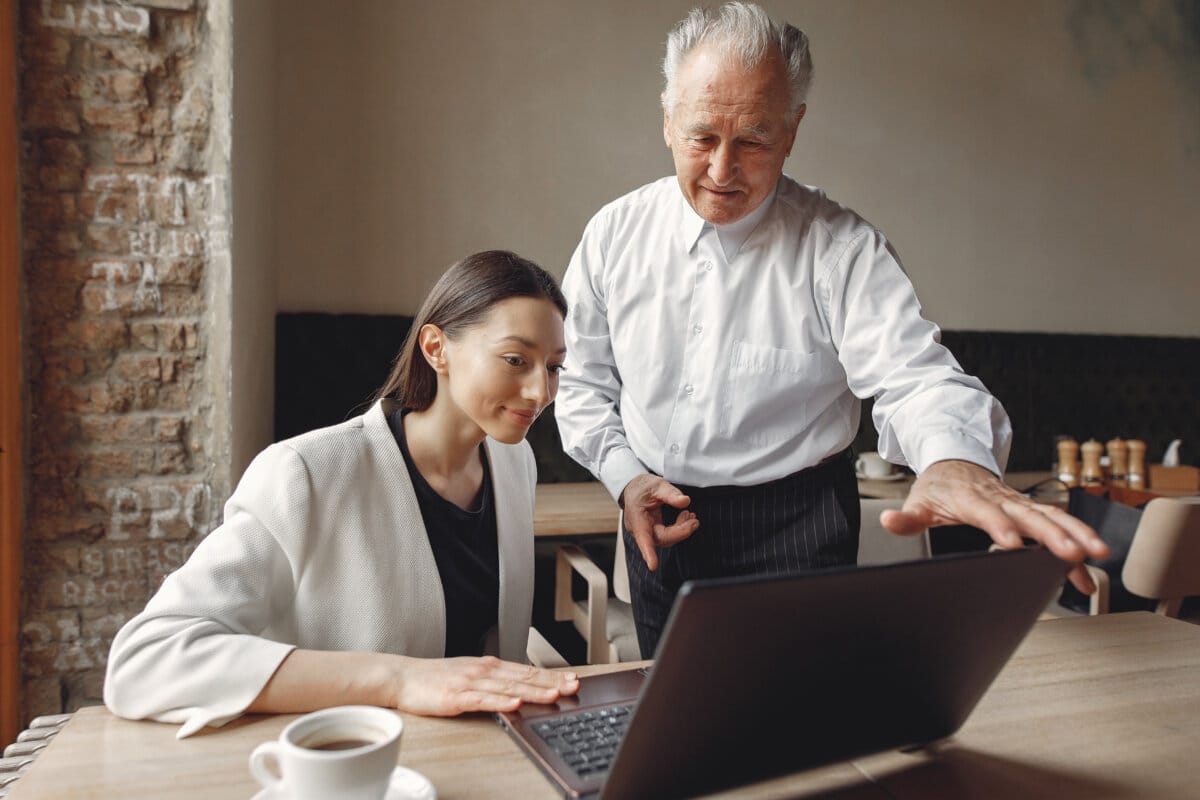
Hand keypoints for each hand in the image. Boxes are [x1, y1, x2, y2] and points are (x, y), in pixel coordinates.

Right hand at [389, 656, 578, 715]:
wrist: (402, 677)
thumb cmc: (434, 679)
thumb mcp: (469, 675)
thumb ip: (494, 680)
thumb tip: (520, 687)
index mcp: (488, 666)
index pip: (526, 671)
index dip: (551, 675)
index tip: (572, 679)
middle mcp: (483, 671)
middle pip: (523, 677)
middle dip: (551, 682)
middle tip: (574, 686)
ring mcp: (470, 683)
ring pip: (507, 687)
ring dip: (532, 691)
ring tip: (553, 695)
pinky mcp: (455, 697)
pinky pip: (481, 700)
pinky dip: (500, 701)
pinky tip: (514, 703)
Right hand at [621, 473, 698, 570]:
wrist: (635, 488)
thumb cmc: (642, 487)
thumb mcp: (657, 485)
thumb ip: (670, 493)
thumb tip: (685, 501)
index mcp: (636, 518)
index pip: (643, 537)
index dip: (648, 552)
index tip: (653, 566)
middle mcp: (639, 529)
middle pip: (661, 539)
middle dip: (680, 532)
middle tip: (694, 521)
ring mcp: (646, 533)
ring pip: (666, 539)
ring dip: (681, 530)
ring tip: (691, 516)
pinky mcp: (653, 533)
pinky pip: (667, 536)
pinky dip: (679, 528)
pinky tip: (686, 517)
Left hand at [880, 459, 1109, 593]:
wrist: (955, 462)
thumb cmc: (939, 486)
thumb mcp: (918, 501)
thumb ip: (907, 517)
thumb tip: (888, 521)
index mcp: (971, 497)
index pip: (987, 512)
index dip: (1000, 526)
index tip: (1013, 543)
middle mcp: (1001, 498)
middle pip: (1031, 515)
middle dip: (1054, 535)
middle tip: (1072, 554)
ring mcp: (1019, 503)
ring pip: (1053, 516)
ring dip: (1078, 534)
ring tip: (1098, 554)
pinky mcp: (1030, 510)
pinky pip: (1058, 525)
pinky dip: (1075, 546)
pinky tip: (1087, 575)